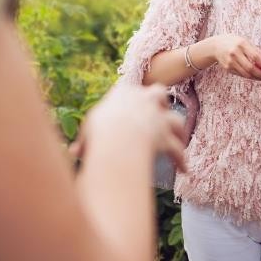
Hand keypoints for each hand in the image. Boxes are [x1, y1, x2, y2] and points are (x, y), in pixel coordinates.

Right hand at [70, 84, 186, 171]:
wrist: (117, 136)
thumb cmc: (97, 132)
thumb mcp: (88, 131)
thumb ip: (87, 139)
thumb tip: (75, 153)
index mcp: (124, 92)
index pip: (131, 91)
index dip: (133, 99)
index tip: (134, 106)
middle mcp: (145, 99)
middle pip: (158, 93)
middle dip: (160, 102)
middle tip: (160, 112)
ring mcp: (159, 116)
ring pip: (176, 120)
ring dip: (179, 132)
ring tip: (181, 141)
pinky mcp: (167, 134)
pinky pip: (178, 149)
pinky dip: (181, 159)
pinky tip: (184, 170)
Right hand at [212, 35, 260, 80]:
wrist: (216, 46)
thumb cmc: (233, 42)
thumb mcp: (244, 41)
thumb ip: (255, 50)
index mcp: (241, 44)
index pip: (256, 57)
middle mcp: (235, 53)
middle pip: (251, 68)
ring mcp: (230, 62)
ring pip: (246, 74)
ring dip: (257, 77)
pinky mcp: (227, 68)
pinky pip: (241, 74)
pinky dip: (249, 76)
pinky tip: (255, 76)